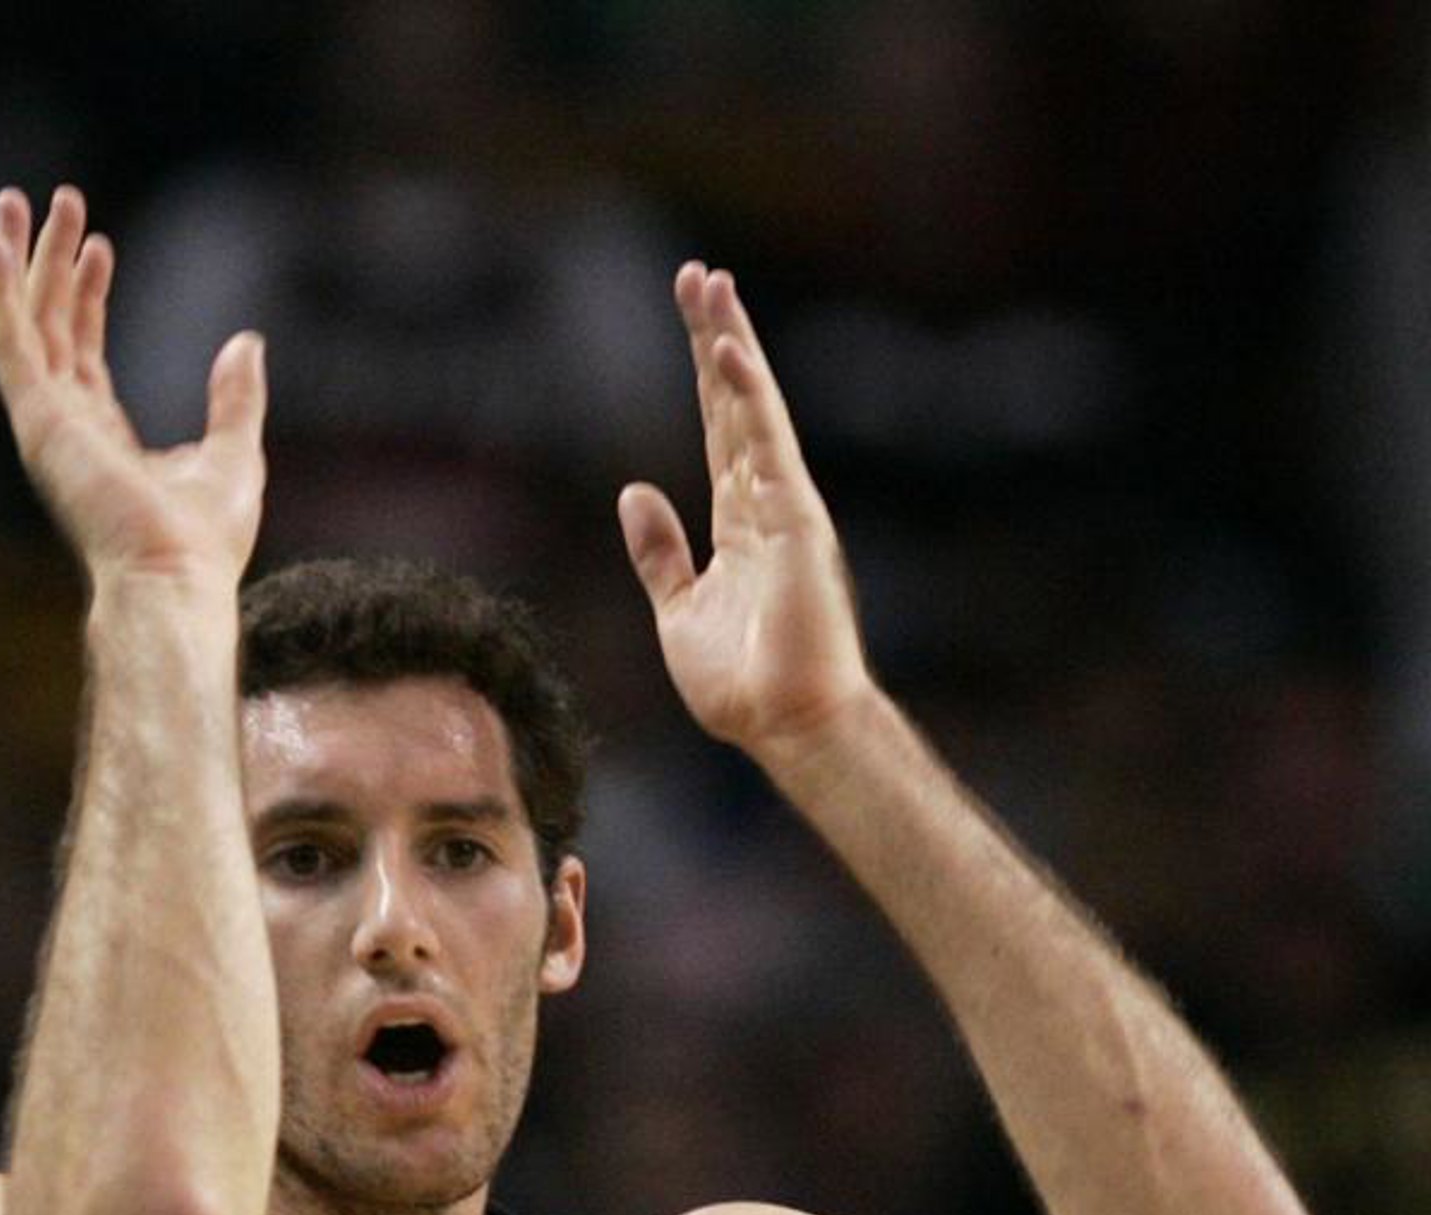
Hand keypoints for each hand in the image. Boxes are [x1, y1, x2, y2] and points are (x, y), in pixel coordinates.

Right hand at [0, 184, 265, 589]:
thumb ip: (235, 399)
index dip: (89, 297)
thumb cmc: (204, 545)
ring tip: (17, 202)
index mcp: (102, 442)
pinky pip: (9, 346)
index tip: (101, 247)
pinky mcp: (40, 423)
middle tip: (59, 202)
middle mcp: (66, 431)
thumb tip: (246, 343)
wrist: (176, 580)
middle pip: (49, 330)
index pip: (84, 355)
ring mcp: (47, 427)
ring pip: (23, 327)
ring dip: (18, 264)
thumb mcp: (236, 455)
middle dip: (50, 264)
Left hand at [620, 264, 871, 763]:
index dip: (705, 371)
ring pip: (753, 408)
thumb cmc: (742, 683)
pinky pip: (766, 445)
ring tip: (710, 286)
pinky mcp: (796, 520)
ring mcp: (784, 506)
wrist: (784, 725)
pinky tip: (727, 351)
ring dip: (731, 344)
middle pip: (736, 402)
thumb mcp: (678, 609)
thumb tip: (634, 493)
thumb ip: (659, 552)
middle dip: (716, 336)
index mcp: (740, 520)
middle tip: (698, 274)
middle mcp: (766, 501)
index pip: (718, 427)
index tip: (692, 313)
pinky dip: (747, 396)